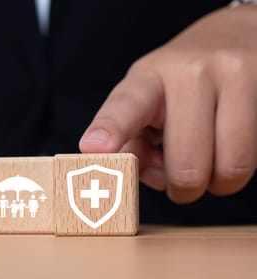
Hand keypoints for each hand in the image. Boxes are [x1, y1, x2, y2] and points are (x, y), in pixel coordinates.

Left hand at [79, 5, 256, 203]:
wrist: (236, 34)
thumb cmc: (179, 83)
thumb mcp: (145, 101)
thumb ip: (134, 144)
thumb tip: (153, 178)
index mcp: (148, 78)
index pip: (126, 107)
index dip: (110, 130)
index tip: (93, 148)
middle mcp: (191, 72)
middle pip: (187, 164)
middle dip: (183, 190)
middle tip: (181, 184)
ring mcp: (237, 75)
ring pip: (231, 166)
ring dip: (218, 183)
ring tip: (210, 167)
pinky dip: (240, 165)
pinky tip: (229, 147)